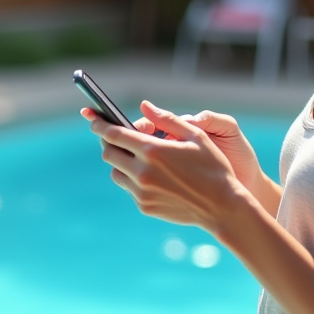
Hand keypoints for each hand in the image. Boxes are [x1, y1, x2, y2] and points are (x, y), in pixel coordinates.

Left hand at [82, 104, 247, 230]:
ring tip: (136, 156)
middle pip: (109, 153)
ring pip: (115, 172)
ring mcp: (142, 191)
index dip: (99, 124)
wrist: (221, 207)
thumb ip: (167, 119)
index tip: (92, 118)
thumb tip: (144, 106)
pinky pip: (129, 188)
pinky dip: (133, 178)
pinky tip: (149, 174)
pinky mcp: (144, 206)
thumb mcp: (195, 136)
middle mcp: (142, 172)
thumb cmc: (213, 167)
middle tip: (117, 137)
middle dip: (109, 142)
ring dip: (120, 161)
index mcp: (153, 150)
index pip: (114, 134)